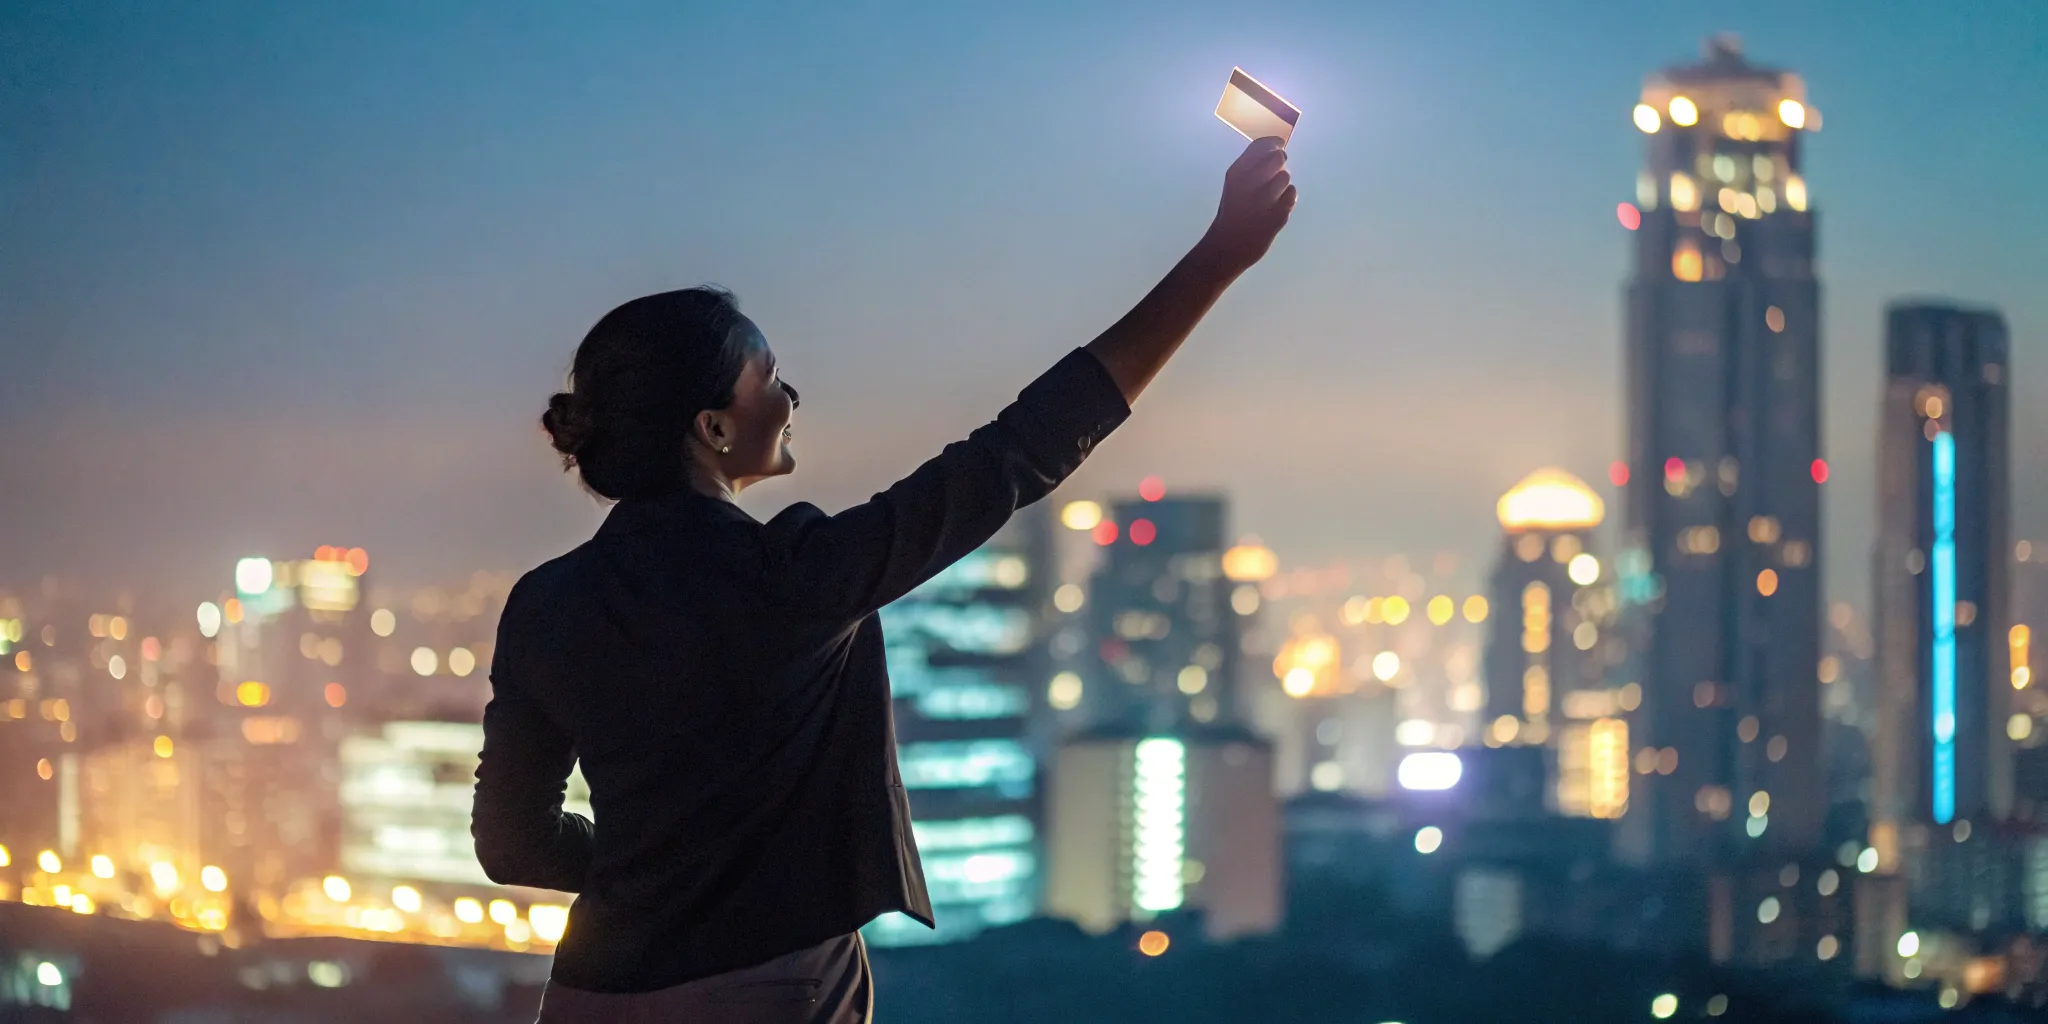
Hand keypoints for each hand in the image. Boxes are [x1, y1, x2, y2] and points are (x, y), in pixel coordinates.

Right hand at [1195, 137, 1295, 275]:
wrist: (1229, 245)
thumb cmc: (1234, 209)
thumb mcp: (1235, 183)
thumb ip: (1253, 165)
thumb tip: (1280, 148)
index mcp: (1236, 172)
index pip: (1261, 145)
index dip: (1274, 143)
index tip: (1279, 145)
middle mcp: (1249, 183)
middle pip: (1278, 157)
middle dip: (1280, 162)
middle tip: (1276, 172)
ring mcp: (1264, 200)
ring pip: (1286, 177)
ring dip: (1283, 184)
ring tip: (1271, 196)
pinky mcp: (1278, 214)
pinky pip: (1292, 194)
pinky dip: (1287, 199)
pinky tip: (1275, 208)